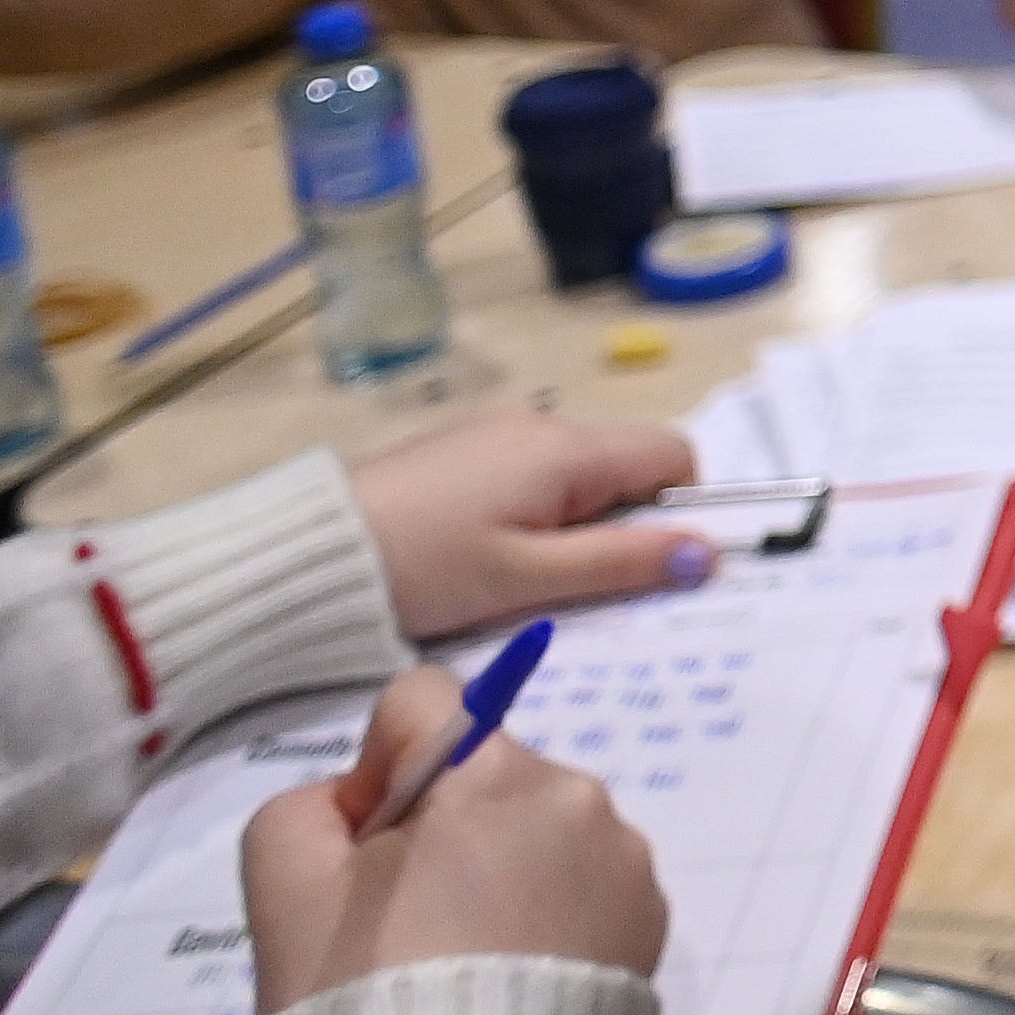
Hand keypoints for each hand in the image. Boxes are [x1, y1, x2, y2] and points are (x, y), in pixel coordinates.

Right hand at [240, 667, 665, 1014]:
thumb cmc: (357, 998)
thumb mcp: (283, 884)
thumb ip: (311, 806)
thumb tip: (372, 802)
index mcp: (495, 774)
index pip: (425, 705)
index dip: (377, 771)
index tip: (362, 855)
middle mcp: (579, 800)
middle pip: (485, 778)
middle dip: (438, 833)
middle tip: (400, 932)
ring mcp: (626, 866)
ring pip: (534, 836)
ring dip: (494, 877)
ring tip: (456, 973)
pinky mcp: (650, 929)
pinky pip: (579, 892)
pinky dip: (541, 923)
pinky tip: (506, 992)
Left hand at [346, 408, 707, 639]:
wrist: (305, 557)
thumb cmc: (424, 568)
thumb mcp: (528, 579)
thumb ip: (621, 563)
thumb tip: (709, 554)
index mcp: (567, 448)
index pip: (673, 455)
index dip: (681, 510)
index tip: (650, 568)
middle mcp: (539, 424)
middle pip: (624, 466)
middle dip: (623, 525)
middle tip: (582, 591)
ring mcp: (496, 433)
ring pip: (577, 477)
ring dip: (575, 526)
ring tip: (523, 582)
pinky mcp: (460, 451)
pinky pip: (531, 478)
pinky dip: (533, 517)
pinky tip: (486, 559)